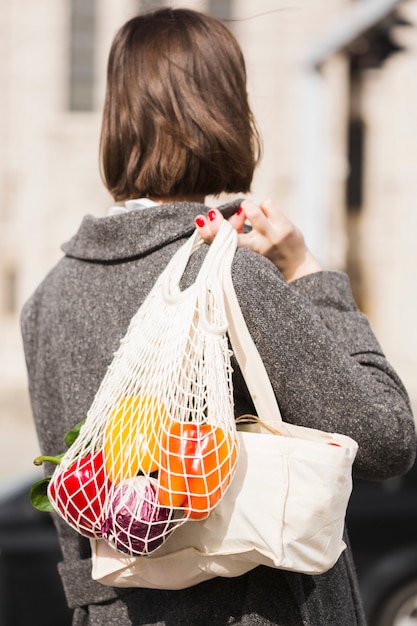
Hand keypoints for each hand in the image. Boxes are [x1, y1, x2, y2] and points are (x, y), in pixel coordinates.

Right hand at [195, 199, 321, 281]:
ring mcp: (271, 238)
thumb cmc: (266, 255)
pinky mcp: (284, 229)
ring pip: (252, 212)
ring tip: (247, 210)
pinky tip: (267, 214)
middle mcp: (255, 249)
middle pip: (230, 234)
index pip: (219, 245)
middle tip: (212, 214)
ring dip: (247, 207)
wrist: (297, 266)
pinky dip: (264, 206)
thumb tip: (216, 215)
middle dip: (218, 223)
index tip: (200, 220)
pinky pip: (267, 205)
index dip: (206, 232)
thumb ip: (232, 235)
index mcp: (242, 257)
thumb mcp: (247, 250)